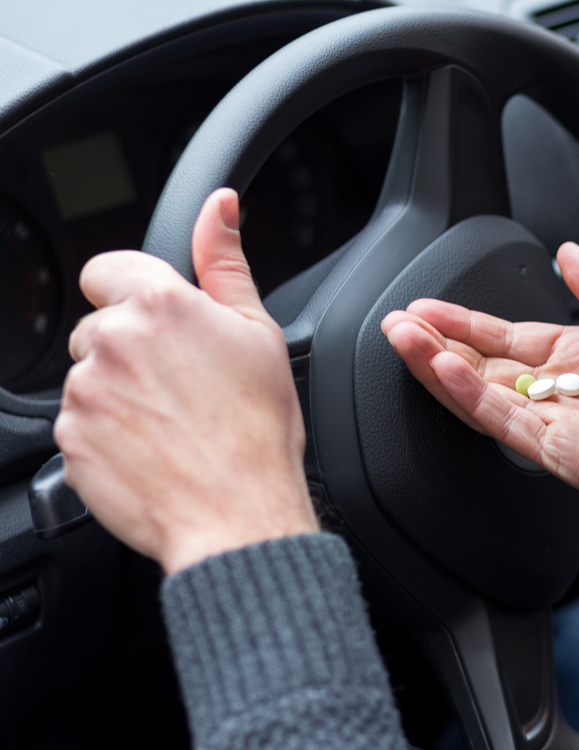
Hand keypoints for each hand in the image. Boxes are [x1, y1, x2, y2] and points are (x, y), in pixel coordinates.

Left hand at [54, 188, 317, 574]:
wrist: (237, 512)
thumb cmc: (258, 429)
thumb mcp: (258, 333)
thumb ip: (225, 262)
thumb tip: (219, 206)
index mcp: (159, 302)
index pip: (108, 269)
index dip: (136, 295)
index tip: (161, 326)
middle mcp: (112, 338)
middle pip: (99, 325)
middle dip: (130, 347)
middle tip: (181, 385)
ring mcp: (83, 390)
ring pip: (90, 375)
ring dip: (119, 390)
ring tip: (170, 422)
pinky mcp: (68, 438)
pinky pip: (79, 421)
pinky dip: (107, 432)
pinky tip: (151, 448)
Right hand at [381, 243, 578, 529]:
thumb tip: (568, 254)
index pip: (511, 338)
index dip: (468, 323)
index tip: (428, 308)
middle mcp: (569, 393)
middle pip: (488, 368)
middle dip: (440, 345)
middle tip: (399, 323)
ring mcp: (566, 426)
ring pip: (487, 397)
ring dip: (443, 369)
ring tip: (404, 340)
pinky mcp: (570, 455)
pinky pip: (510, 424)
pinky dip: (474, 398)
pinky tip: (446, 370)